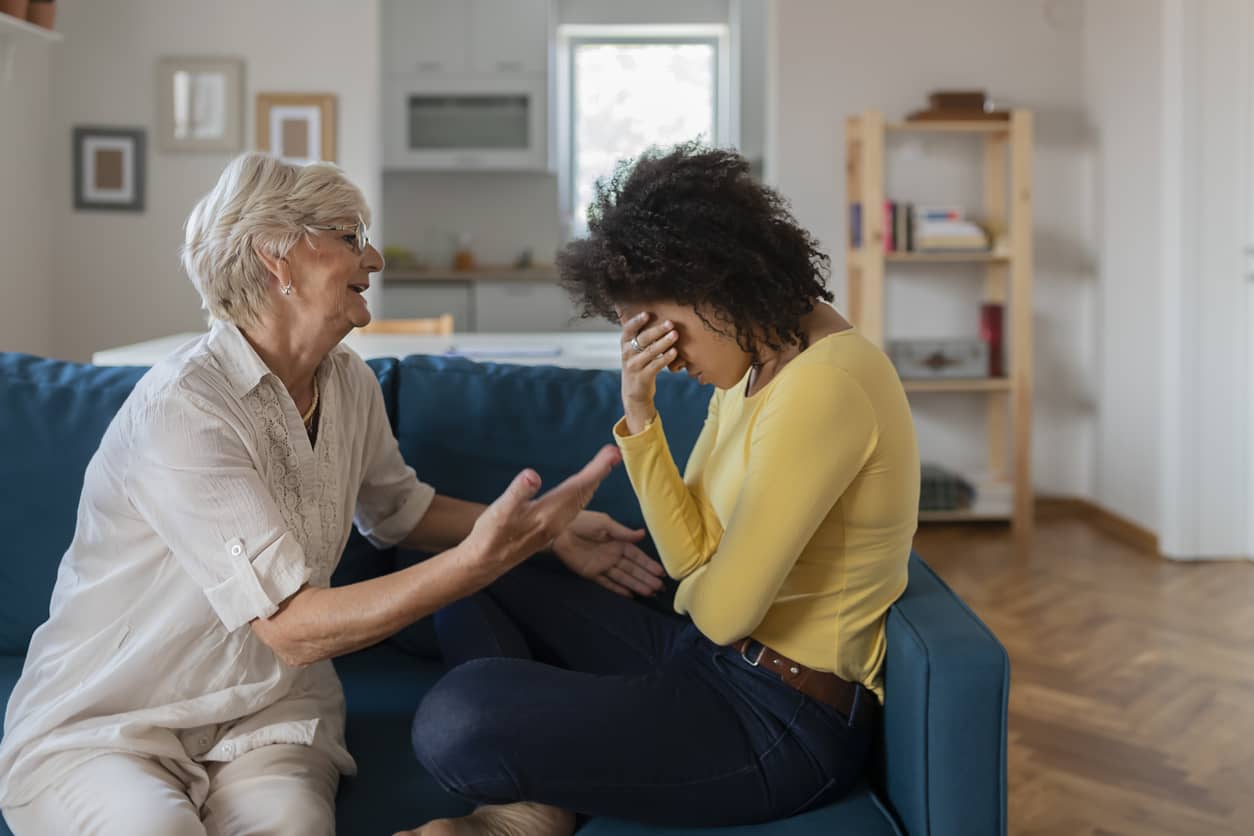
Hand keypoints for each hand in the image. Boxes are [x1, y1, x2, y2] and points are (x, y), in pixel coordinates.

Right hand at [463, 446, 621, 581]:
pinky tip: (584, 489)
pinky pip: (575, 506)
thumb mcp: (501, 510)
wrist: (487, 561)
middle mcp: (558, 520)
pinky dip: (584, 492)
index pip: (578, 486)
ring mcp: (556, 525)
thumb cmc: (492, 534)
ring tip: (605, 466)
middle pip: (585, 492)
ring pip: (582, 500)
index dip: (596, 470)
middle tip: (615, 453)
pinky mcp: (551, 528)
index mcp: (549, 513)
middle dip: (600, 472)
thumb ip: (518, 492)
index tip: (612, 454)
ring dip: (594, 482)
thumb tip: (532, 475)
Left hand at [553, 511, 665, 597]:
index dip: (648, 564)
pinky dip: (618, 589)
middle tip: (660, 588)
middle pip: (633, 569)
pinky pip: (607, 583)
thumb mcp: (605, 523)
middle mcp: (612, 555)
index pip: (637, 556)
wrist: (559, 530)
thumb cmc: (583, 521)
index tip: (661, 572)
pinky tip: (630, 595)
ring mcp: (602, 565)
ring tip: (650, 592)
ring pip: (623, 577)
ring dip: (636, 585)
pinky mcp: (591, 573)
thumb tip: (643, 535)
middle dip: (646, 578)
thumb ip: (623, 532)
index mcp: (617, 542)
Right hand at [620, 311, 677, 432]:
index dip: (637, 321)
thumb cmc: (639, 366)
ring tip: (675, 335)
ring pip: (650, 352)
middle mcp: (627, 354)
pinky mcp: (643, 377)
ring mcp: (634, 366)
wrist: (634, 393)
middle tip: (670, 323)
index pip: (628, 329)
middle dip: (657, 330)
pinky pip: (656, 365)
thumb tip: (660, 317)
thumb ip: (642, 337)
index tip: (647, 314)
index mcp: (625, 344)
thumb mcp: (634, 351)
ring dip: (664, 342)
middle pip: (643, 339)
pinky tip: (674, 352)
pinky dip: (665, 358)